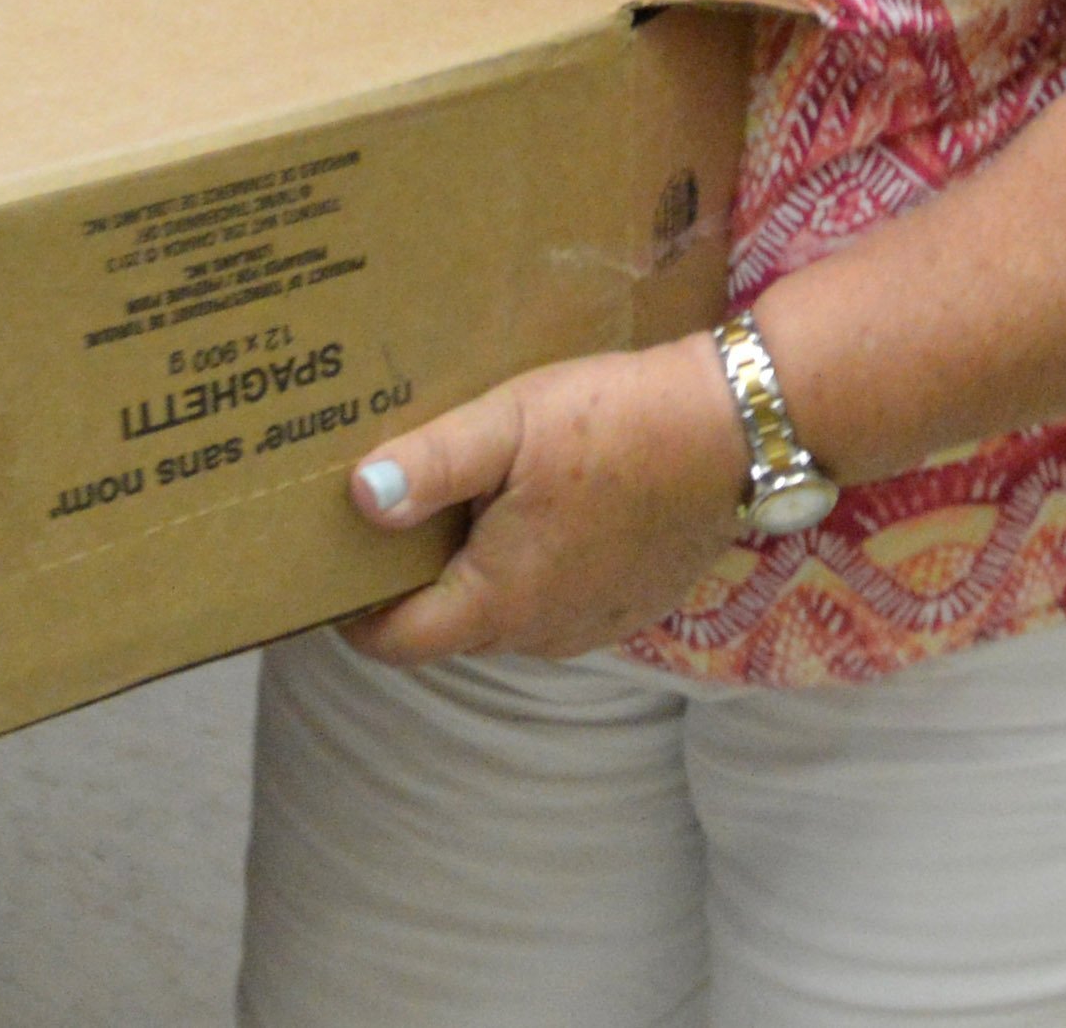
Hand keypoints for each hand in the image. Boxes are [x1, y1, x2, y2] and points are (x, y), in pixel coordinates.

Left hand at [336, 335, 751, 666]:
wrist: (733, 430)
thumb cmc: (616, 421)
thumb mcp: (509, 424)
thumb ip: (429, 465)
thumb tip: (358, 499)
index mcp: (499, 600)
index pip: (398, 643)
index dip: (355, 617)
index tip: (332, 575)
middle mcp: (542, 634)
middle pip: (449, 629)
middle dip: (416, 584)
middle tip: (400, 516)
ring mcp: (592, 627)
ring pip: (505, 617)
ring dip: (480, 576)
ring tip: (474, 504)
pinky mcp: (630, 607)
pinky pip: (556, 605)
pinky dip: (534, 572)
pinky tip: (544, 509)